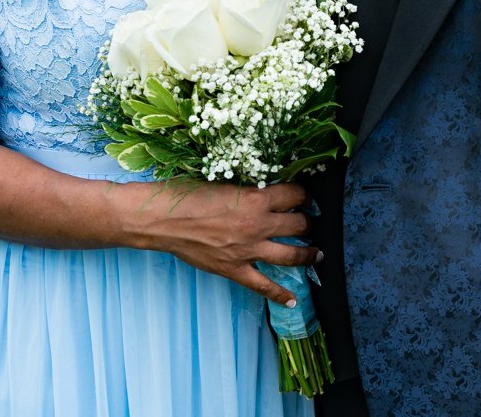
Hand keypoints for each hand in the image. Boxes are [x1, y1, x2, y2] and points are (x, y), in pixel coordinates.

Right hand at [127, 179, 317, 304]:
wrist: (163, 219)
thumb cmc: (188, 194)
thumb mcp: (224, 181)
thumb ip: (247, 189)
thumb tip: (263, 190)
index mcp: (256, 198)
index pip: (294, 195)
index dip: (303, 194)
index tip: (304, 195)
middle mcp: (258, 224)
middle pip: (298, 224)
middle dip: (308, 221)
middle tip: (310, 221)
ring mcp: (248, 250)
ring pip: (290, 255)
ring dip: (307, 254)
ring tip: (317, 254)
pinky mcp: (235, 270)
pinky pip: (264, 286)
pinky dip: (280, 294)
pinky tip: (293, 300)